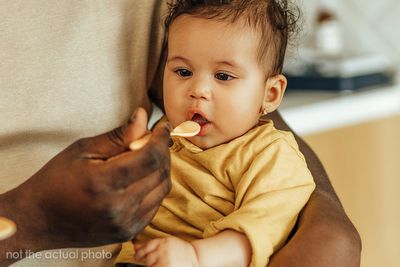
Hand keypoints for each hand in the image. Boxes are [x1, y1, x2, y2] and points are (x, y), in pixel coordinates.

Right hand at [0, 108, 171, 256]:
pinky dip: (155, 187)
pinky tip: (142, 177)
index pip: (150, 157)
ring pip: (162, 189)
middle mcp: (119, 207)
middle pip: (160, 172)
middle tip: (153, 138)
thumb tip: (144, 117)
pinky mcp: (129, 232)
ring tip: (148, 156)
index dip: (160, 138)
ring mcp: (125, 223)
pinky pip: (155, 205)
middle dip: (162, 150)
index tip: (163, 126)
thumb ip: (118, 136)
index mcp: (104, 183)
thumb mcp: (83, 150)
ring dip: (161, 169)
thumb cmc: (56, 181)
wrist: (39, 220)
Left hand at [135, 237, 198, 266]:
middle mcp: (164, 250)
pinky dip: (156, 266)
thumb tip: (134, 246)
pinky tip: (161, 264)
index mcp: (163, 241)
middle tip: (156, 261)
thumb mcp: (166, 242)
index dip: (140, 253)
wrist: (195, 256)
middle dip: (148, 261)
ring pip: (151, 265)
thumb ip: (150, 244)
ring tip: (162, 263)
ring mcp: (165, 260)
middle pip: (148, 258)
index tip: (137, 256)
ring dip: (153, 265)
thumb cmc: (179, 250)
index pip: (146, 246)